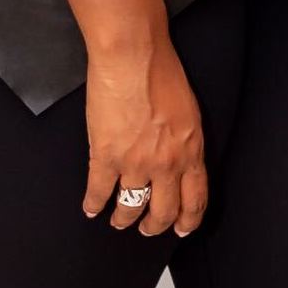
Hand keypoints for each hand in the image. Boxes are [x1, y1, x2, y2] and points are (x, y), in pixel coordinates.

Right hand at [82, 37, 207, 236]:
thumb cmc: (161, 73)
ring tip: (120, 221)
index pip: (196, 198)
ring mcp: (135, 164)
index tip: (183, 228)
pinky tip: (91, 208)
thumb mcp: (188, 111)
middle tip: (148, 229)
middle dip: (155, 226)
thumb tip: (181, 155)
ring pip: (131, 207)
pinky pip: (99, 191)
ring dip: (124, 219)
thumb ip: (185, 139)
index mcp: (191, 150)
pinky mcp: (105, 156)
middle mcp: (166, 164)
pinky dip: (93, 203)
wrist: (134, 58)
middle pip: (164, 211)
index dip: (189, 219)